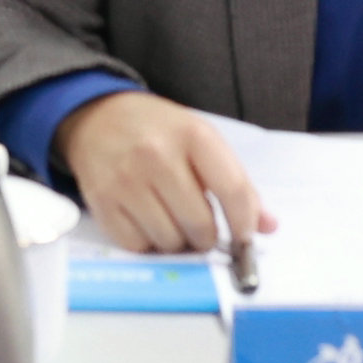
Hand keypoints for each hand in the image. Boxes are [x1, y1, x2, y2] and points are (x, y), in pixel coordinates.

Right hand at [55, 90, 273, 257]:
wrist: (97, 117)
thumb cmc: (157, 132)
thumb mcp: (201, 140)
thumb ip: (235, 182)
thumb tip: (266, 226)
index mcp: (192, 135)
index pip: (233, 190)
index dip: (245, 223)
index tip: (245, 238)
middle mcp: (157, 156)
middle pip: (200, 224)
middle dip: (208, 238)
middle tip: (204, 233)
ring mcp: (126, 180)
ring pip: (170, 240)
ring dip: (178, 243)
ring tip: (174, 225)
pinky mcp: (102, 201)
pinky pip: (138, 246)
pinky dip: (149, 245)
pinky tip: (149, 225)